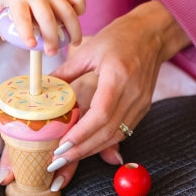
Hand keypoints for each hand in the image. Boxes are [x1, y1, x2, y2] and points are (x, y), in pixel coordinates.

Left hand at [0, 0, 84, 54]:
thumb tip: (6, 38)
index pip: (22, 17)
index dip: (27, 32)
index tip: (32, 45)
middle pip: (48, 19)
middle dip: (52, 39)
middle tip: (52, 53)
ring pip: (68, 12)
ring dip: (74, 30)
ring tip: (74, 43)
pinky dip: (81, 10)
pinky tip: (75, 20)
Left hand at [41, 1, 190, 187]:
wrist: (152, 33)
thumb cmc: (120, 37)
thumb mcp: (89, 49)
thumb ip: (67, 72)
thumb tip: (42, 88)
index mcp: (118, 76)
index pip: (101, 114)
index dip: (81, 134)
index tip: (61, 147)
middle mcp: (133, 93)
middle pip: (108, 131)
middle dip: (82, 150)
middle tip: (58, 162)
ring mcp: (141, 103)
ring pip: (117, 136)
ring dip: (92, 150)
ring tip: (68, 159)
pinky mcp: (143, 107)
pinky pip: (124, 131)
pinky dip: (104, 142)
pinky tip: (87, 148)